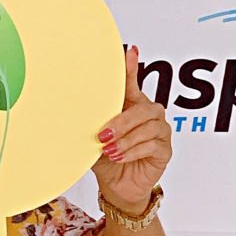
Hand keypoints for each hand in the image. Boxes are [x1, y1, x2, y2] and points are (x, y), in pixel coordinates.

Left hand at [91, 45, 171, 212]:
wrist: (116, 184)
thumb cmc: (105, 155)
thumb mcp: (93, 135)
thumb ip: (91, 120)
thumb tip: (71, 110)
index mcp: (130, 104)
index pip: (131, 83)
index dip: (130, 67)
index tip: (129, 51)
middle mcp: (148, 113)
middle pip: (142, 108)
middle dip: (121, 121)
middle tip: (102, 134)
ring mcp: (159, 130)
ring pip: (147, 127)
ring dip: (125, 139)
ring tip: (108, 150)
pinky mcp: (164, 149)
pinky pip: (151, 145)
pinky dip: (132, 151)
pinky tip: (119, 157)